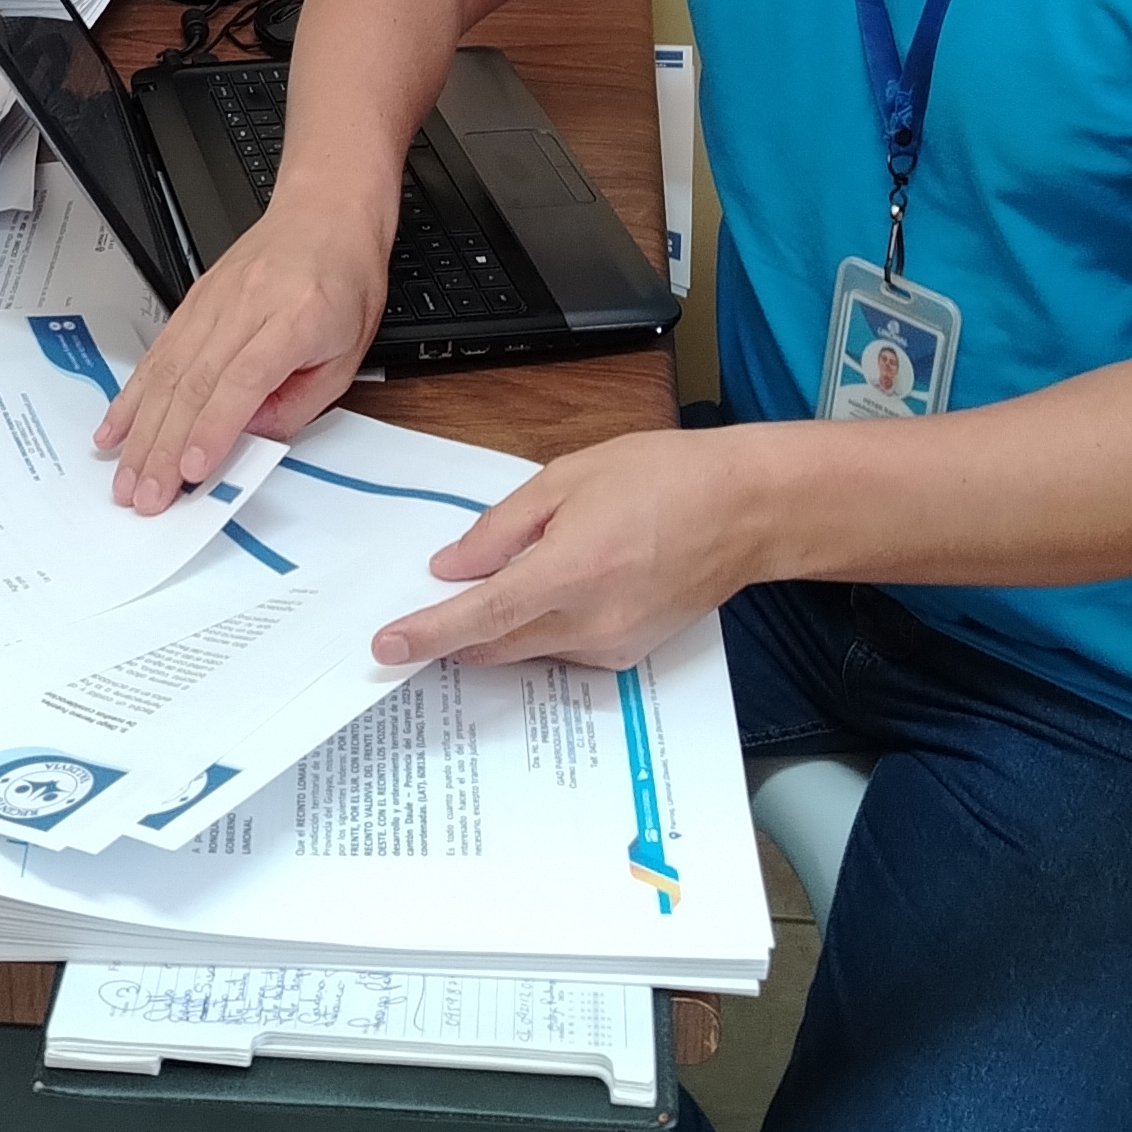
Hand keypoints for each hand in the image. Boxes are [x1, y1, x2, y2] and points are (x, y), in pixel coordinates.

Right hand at [94, 195, 390, 513]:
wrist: (325, 212)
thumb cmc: (344, 279)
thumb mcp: (348, 352)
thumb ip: (299, 403)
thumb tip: (250, 443)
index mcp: (296, 317)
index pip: (244, 378)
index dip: (213, 428)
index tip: (191, 470)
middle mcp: (246, 306)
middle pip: (193, 382)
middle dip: (162, 447)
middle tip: (145, 495)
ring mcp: (211, 302)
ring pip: (166, 372)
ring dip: (140, 431)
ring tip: (124, 476)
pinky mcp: (191, 302)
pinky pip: (157, 352)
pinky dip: (132, 394)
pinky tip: (115, 426)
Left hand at [369, 428, 769, 670]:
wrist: (745, 510)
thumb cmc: (665, 478)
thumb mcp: (569, 477)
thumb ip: (503, 527)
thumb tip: (454, 565)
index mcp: (570, 571)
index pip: (479, 617)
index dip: (427, 634)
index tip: (386, 646)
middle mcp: (590, 622)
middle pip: (495, 646)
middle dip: (452, 636)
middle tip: (418, 617)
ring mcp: (612, 645)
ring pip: (528, 649)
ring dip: (500, 626)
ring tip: (505, 579)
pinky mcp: (629, 654)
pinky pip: (563, 648)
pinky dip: (541, 625)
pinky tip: (554, 587)